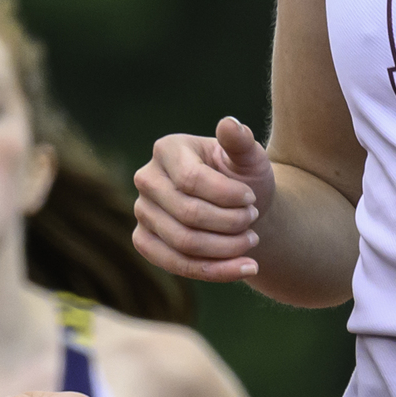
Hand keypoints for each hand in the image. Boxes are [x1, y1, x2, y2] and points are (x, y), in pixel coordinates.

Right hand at [133, 118, 274, 283]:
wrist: (240, 208)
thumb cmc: (244, 177)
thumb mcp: (250, 158)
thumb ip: (241, 142)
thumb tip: (230, 124)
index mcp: (167, 149)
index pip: (191, 180)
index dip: (227, 196)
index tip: (252, 198)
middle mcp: (147, 179)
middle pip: (187, 214)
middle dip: (230, 223)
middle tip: (253, 218)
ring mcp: (142, 212)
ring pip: (183, 243)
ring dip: (227, 249)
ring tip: (252, 241)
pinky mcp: (144, 242)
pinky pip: (175, 265)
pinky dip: (216, 271)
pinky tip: (247, 268)